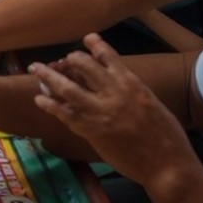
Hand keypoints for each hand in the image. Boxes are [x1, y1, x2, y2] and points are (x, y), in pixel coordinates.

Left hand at [29, 36, 194, 194]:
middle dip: (69, 59)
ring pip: (67, 88)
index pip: (108, 56)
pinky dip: (50, 105)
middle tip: (61, 60)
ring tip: (36, 69)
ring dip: (49, 76)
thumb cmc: (166, 135)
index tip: (87, 39)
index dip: (95, 45)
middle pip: (83, 66)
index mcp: (132, 83)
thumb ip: (132, 91)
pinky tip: (39, 99)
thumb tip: (117, 84)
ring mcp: (99, 112)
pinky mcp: (90, 131)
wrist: (166, 164)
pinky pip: (64, 114)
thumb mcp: (152, 103)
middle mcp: (113, 92)